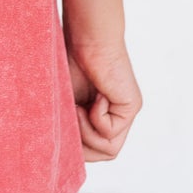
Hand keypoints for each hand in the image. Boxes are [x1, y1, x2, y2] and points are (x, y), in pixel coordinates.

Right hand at [65, 36, 141, 160]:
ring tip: (77, 107)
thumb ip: (69, 127)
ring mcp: (126, 114)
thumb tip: (61, 154)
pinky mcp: (131, 107)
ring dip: (86, 133)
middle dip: (81, 144)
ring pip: (108, 150)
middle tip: (70, 116)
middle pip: (102, 154)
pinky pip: (111, 133)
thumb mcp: (64, 105)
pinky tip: (95, 96)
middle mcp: (117, 118)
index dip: (77, 149)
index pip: (94, 150)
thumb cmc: (68, 63)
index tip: (61, 132)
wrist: (84, 38)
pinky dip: (95, 118)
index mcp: (102, 117)